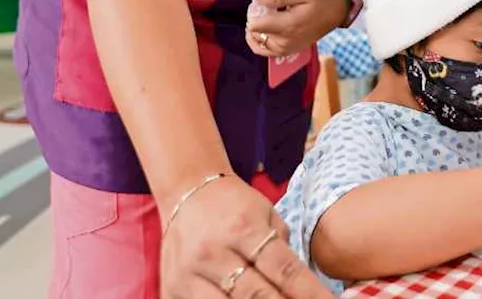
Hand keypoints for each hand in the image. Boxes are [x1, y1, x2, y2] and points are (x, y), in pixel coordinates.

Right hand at [160, 175, 332, 297]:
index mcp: (243, 228)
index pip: (283, 270)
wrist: (187, 192)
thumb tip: (306, 288)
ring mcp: (188, 275)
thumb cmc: (235, 205)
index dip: (309, 293)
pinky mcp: (172, 290)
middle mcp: (213, 252)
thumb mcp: (266, 214)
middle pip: (257, 296)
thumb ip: (284, 250)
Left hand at [246, 0, 348, 58]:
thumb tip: (258, 2)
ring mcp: (286, 49)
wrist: (333, 14)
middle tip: (261, 9)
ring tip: (261, 19)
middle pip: (255, 34)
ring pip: (257, 44)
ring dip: (255, 32)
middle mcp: (286, 41)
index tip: (259, 5)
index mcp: (288, 26)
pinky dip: (259, 42)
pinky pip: (264, 52)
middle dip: (254, 20)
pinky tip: (260, 32)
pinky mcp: (287, 52)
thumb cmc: (318, 1)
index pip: (255, 26)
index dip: (253, 14)